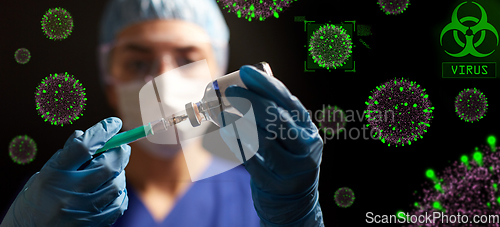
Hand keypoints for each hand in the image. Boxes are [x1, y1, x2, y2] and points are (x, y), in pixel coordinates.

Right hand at [1, 117, 130, 226]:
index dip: (103, 131)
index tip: (114, 123)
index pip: (84, 147)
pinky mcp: (93, 223)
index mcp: (54, 174)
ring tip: (112, 170)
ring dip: (119, 172)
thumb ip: (67, 155)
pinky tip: (111, 189)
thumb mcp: (44, 173)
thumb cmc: (36, 200)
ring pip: (116, 184)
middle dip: (119, 152)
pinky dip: (119, 192)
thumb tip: (86, 134)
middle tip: (121, 147)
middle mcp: (69, 192)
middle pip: (107, 165)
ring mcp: (83, 210)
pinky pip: (118, 203)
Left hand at [219, 66, 323, 225]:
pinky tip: (224, 132)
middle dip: (251, 102)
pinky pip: (251, 160)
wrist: (292, 201)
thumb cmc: (286, 158)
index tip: (245, 71)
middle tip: (230, 91)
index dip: (266, 85)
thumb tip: (245, 85)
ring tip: (222, 113)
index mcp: (308, 128)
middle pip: (277, 120)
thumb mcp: (289, 135)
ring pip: (263, 140)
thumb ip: (273, 113)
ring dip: (239, 124)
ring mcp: (291, 167)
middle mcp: (305, 146)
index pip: (288, 101)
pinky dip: (235, 143)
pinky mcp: (274, 183)